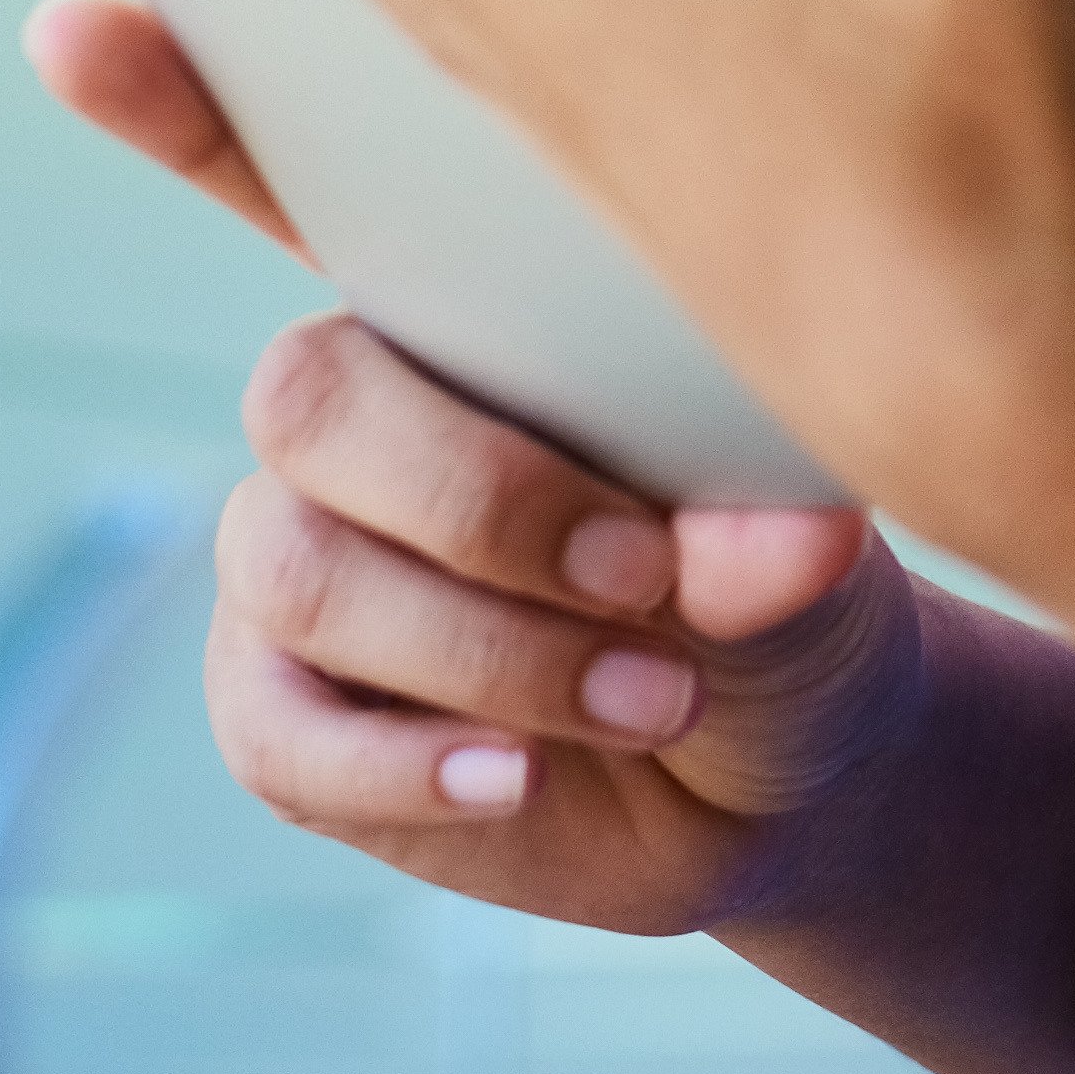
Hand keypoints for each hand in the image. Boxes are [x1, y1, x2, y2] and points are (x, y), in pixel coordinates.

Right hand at [203, 307, 946, 939]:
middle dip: (482, 514)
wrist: (763, 777)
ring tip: (648, 704)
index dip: (502, 423)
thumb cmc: (766, 612)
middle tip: (645, 594)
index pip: (394, 293)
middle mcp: (353, 432)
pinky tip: (518, 779)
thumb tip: (802, 537)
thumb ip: (764, 548)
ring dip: (481, 654)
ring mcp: (298, 569)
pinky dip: (397, 768)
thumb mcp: (791, 580)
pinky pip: (272, 735)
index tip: (657, 543)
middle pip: (309, 414)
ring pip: (299, 578)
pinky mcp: (282, 715)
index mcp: (460, 331)